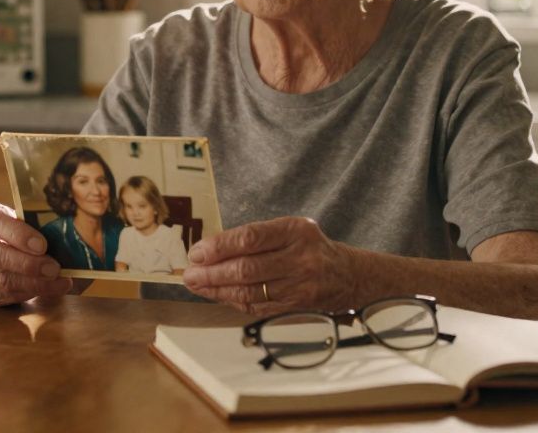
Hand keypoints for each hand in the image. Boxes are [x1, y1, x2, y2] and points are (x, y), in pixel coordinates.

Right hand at [0, 201, 69, 306]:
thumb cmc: (12, 228)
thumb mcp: (17, 217)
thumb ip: (32, 226)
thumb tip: (62, 240)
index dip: (19, 235)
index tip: (42, 245)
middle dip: (29, 265)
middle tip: (54, 268)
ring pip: (0, 280)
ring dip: (33, 284)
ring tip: (58, 282)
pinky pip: (4, 295)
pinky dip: (29, 293)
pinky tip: (48, 289)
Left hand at [182, 217, 355, 316]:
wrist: (347, 275)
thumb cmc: (309, 247)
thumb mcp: (289, 229)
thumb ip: (255, 236)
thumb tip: (211, 249)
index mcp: (296, 231)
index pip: (250, 238)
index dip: (219, 247)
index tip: (197, 253)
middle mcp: (300, 259)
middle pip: (247, 269)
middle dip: (212, 273)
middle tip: (190, 273)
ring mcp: (299, 286)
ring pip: (249, 291)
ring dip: (216, 290)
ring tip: (196, 285)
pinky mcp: (295, 307)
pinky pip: (256, 306)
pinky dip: (232, 301)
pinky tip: (216, 295)